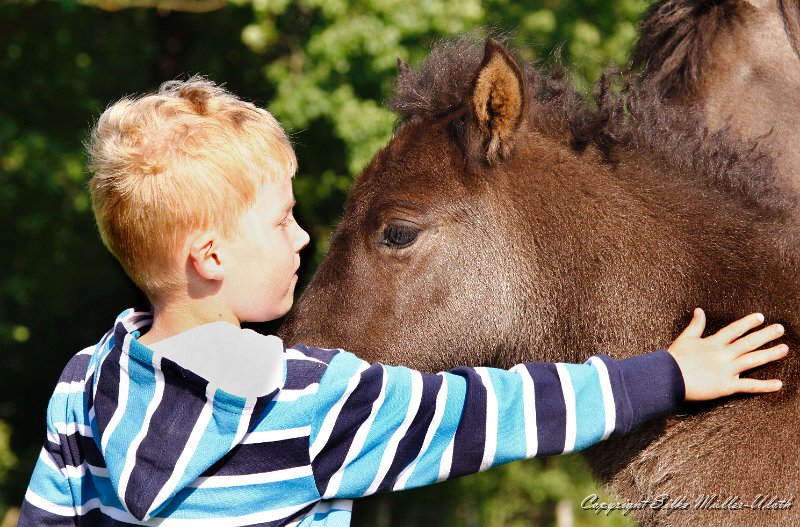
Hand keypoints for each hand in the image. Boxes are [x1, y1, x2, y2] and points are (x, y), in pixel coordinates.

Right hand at [668, 308, 786, 400]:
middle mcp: (723, 354)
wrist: (668, 377)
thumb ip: (695, 325)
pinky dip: (764, 386)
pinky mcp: (726, 386)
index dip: (748, 323)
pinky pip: (749, 386)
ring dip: (770, 354)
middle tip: (780, 329)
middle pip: (748, 342)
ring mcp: (727, 370)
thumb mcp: (684, 338)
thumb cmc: (674, 359)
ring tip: (785, 349)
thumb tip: (700, 310)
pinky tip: (778, 384)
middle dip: (766, 335)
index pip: (734, 330)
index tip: (760, 317)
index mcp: (713, 343)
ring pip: (753, 360)